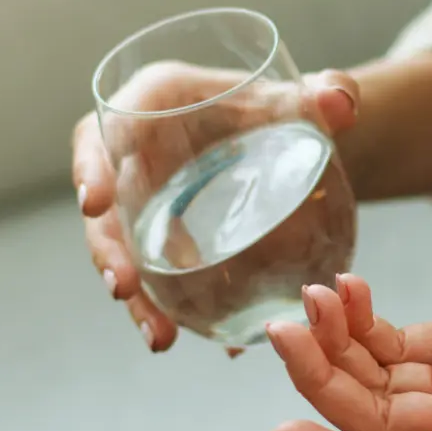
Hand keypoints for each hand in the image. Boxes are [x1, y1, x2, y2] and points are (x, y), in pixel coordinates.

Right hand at [71, 61, 359, 352]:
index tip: (95, 204)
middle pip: (105, 203)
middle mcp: (137, 153)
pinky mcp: (164, 235)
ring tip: (159, 337)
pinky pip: (154, 273)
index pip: (107, 128)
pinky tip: (185, 337)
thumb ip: (329, 93)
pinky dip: (166, 307)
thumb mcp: (309, 99)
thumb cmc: (284, 106)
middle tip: (123, 288)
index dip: (92, 166)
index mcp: (155, 104)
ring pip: (124, 250)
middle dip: (107, 248)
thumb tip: (340, 104)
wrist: (291, 138)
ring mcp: (146, 199)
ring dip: (137, 296)